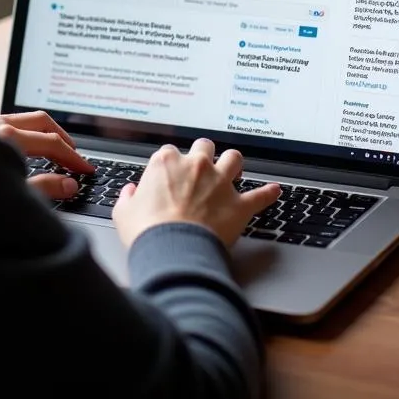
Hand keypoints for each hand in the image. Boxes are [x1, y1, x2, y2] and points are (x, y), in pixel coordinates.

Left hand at [0, 110, 94, 199]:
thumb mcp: (10, 194)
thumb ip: (43, 188)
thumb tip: (70, 184)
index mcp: (8, 138)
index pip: (52, 143)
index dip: (73, 157)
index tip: (85, 169)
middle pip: (41, 121)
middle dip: (62, 137)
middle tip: (74, 155)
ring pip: (24, 118)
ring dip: (44, 132)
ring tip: (54, 150)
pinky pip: (9, 123)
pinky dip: (25, 132)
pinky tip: (25, 149)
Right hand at [112, 138, 279, 248]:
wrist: (173, 251)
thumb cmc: (148, 232)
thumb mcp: (124, 213)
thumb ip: (127, 198)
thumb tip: (130, 193)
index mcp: (166, 162)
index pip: (169, 152)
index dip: (170, 164)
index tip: (169, 176)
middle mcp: (196, 166)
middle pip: (205, 147)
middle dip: (203, 155)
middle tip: (201, 168)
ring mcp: (220, 183)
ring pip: (234, 159)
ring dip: (233, 164)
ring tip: (232, 170)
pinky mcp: (239, 204)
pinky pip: (260, 195)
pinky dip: (268, 193)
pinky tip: (274, 190)